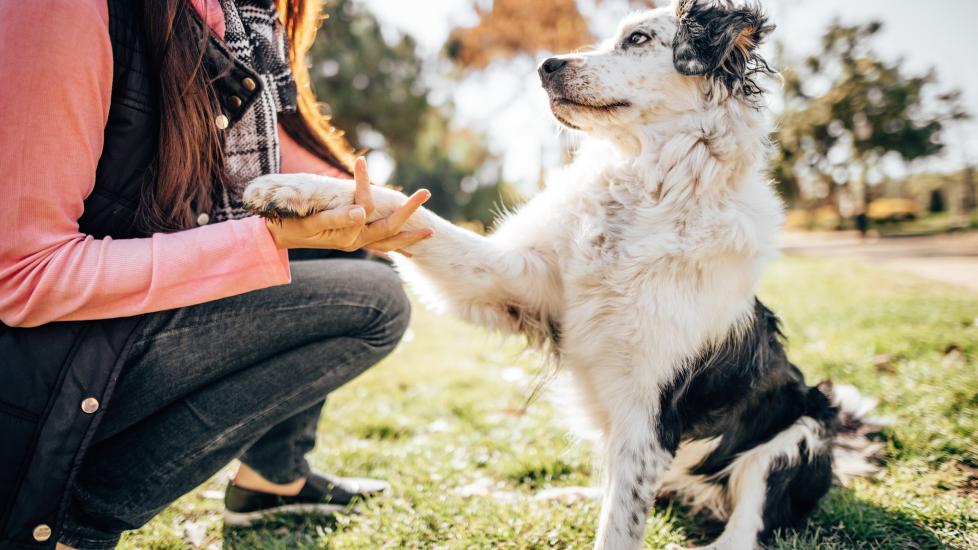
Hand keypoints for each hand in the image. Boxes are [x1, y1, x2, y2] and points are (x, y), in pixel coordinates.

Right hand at [264, 157, 432, 251]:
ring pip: (388, 241)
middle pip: (388, 227)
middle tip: (426, 193)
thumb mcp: (310, 222)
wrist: (275, 238)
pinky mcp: (352, 241)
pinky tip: (406, 245)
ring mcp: (355, 243)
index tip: (360, 161)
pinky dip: (395, 244)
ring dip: (409, 234)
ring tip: (430, 231)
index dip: (363, 184)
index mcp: (346, 235)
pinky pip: (380, 246)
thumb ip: (337, 218)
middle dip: (408, 211)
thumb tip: (363, 211)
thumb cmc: (289, 226)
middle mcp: (355, 241)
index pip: (364, 206)